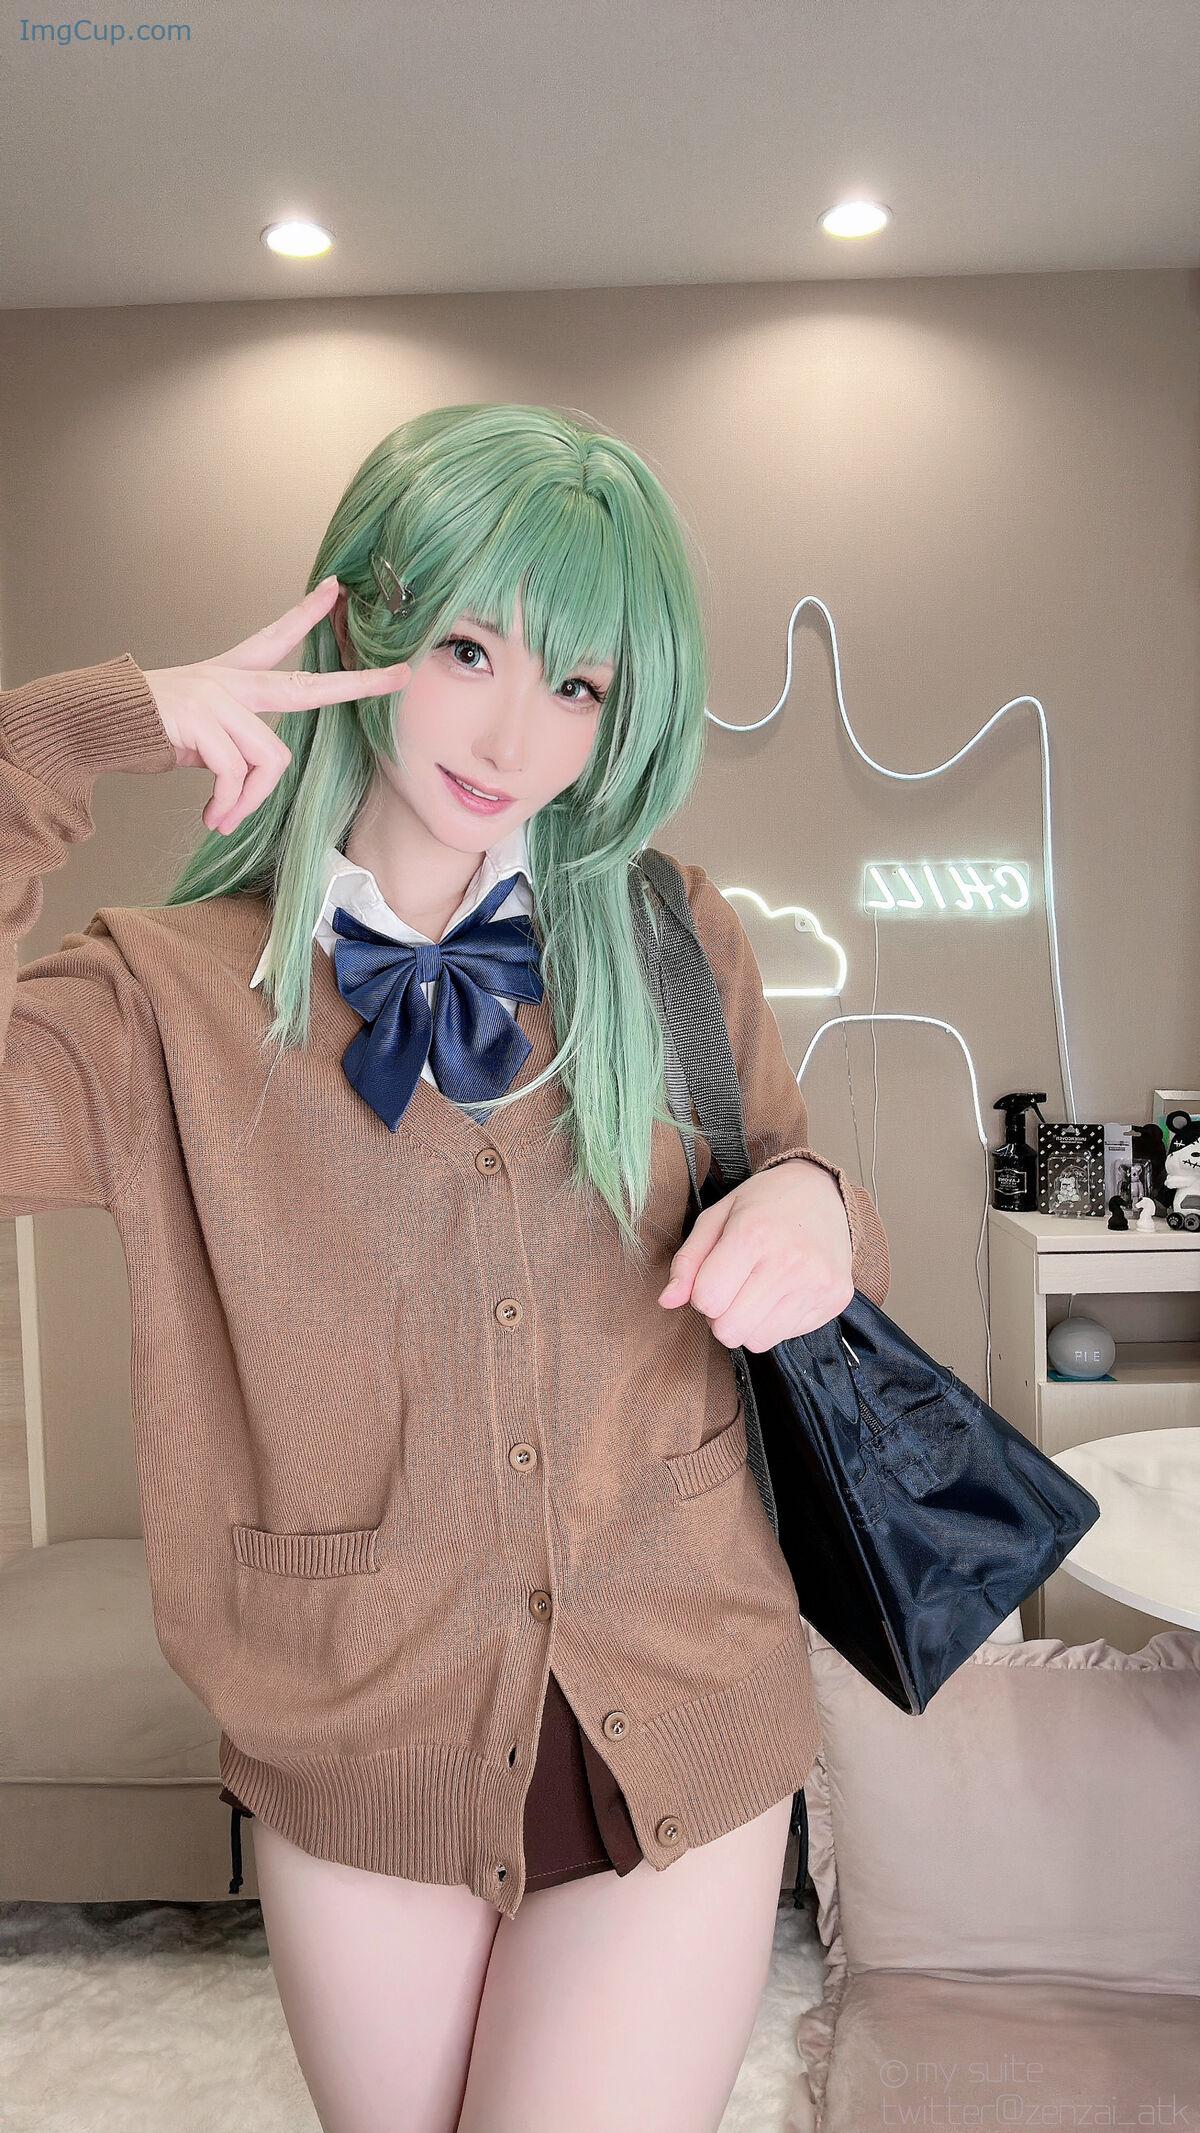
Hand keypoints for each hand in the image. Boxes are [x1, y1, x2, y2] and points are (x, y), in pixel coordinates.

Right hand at [144, 577, 409, 836]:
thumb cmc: (145, 730)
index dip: (307, 614)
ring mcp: (216, 699)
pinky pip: (237, 774)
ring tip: (222, 819)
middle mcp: (228, 680)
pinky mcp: (200, 723)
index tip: (335, 590)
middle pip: (306, 686)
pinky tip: (212, 818)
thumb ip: (232, 740)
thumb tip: (247, 776)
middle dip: (358, 684)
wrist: (95, 723)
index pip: (276, 637)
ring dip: (247, 801)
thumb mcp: (197, 731)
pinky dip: (229, 804)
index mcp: (229, 674)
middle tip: (400, 677)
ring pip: (267, 758)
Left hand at [657, 1158, 854, 1350]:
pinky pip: (785, 1337)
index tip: (715, 1276)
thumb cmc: (763, 1203)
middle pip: (729, 1330)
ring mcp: (816, 1284)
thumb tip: (667, 1301)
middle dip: (721, 1315)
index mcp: (753, 1235)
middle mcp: (789, 1262)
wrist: (823, 1192)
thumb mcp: (716, 1217)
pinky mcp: (835, 1299)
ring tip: (758, 1290)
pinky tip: (783, 1291)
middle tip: (734, 1287)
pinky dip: (776, 1321)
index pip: (707, 1300)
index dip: (701, 1293)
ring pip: (757, 1341)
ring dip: (748, 1322)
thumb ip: (687, 1260)